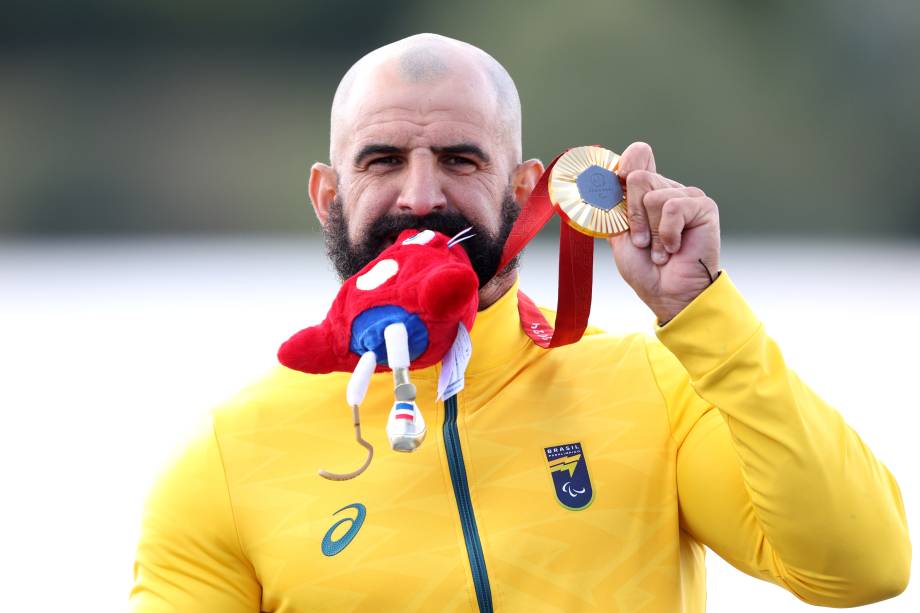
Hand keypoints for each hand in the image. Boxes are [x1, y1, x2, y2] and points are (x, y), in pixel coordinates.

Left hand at [608, 142, 720, 323]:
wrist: (668, 294)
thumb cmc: (645, 269)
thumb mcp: (618, 235)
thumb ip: (612, 207)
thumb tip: (601, 182)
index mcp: (648, 192)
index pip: (638, 154)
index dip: (624, 167)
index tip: (618, 194)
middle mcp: (668, 189)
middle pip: (636, 176)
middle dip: (632, 217)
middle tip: (642, 241)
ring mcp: (687, 196)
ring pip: (651, 195)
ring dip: (650, 231)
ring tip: (660, 249)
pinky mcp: (703, 206)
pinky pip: (672, 207)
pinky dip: (666, 234)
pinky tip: (674, 248)